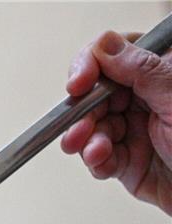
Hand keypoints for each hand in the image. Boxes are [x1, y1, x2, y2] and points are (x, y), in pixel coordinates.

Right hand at [61, 31, 171, 213]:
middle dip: (82, 112)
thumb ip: (142, 70)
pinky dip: (95, 161)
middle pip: (95, 93)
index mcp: (162, 73)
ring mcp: (135, 129)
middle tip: (79, 127)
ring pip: (92, 127)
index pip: (115, 54)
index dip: (90, 65)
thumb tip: (106, 44)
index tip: (78, 83)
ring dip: (86, 139)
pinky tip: (102, 162)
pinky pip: (98, 157)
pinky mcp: (127, 161)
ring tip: (94, 150)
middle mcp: (145, 98)